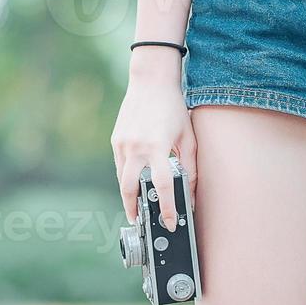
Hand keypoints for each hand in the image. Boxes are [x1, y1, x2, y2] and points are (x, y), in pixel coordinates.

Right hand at [110, 53, 196, 229]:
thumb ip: (190, 167)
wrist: (150, 81)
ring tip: (137, 208)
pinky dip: (127, 178)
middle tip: (142, 222)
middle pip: (130, 189)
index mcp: (157, 146)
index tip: (171, 222)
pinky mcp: (116, 140)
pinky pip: (120, 166)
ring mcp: (122, 144)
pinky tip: (135, 184)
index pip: (162, 186)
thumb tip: (190, 193)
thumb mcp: (188, 137)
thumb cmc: (173, 108)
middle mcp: (136, 147)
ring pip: (122, 180)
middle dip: (135, 210)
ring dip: (129, 196)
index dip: (168, 208)